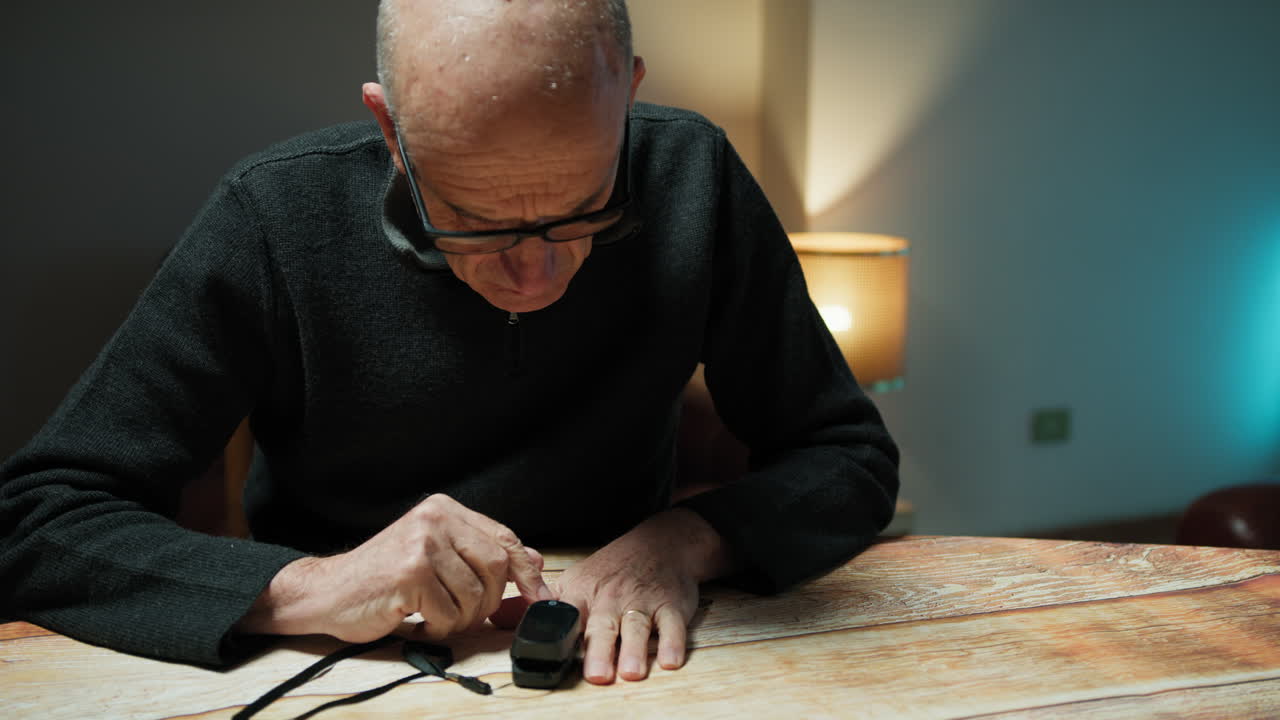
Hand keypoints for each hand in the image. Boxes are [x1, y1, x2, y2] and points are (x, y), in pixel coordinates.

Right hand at [236, 494, 553, 641]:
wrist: (327, 591)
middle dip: (490, 600)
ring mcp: (422, 544)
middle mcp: (435, 519)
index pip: (504, 538)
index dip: (528, 571)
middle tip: (464, 612)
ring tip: (436, 615)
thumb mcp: (434, 554)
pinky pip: (449, 613)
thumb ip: (479, 553)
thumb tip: (535, 559)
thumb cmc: (383, 577)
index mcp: (444, 509)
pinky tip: (419, 620)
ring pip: (477, 594)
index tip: (540, 597)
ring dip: (462, 618)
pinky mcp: (409, 573)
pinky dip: (439, 627)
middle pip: (498, 565)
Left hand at [554, 508, 732, 683]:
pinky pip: (673, 625)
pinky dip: (673, 642)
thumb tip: (500, 618)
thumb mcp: (575, 580)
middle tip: (597, 674)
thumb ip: (542, 605)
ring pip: (636, 626)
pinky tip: (671, 660)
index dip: (561, 632)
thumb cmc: (614, 569)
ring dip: (635, 649)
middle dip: (599, 650)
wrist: (661, 542)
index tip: (553, 654)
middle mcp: (611, 598)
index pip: (568, 615)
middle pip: (603, 626)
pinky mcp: (670, 605)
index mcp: (583, 593)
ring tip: (631, 672)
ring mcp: (642, 601)